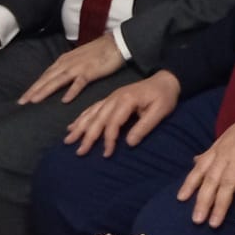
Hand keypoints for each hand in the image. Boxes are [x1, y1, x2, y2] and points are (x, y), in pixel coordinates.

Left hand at [18, 35, 125, 105]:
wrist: (116, 43)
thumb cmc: (97, 52)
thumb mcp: (78, 59)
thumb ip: (67, 68)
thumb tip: (57, 79)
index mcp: (64, 61)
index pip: (45, 76)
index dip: (33, 87)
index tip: (22, 99)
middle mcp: (68, 64)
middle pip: (47, 79)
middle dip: (33, 90)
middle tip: (21, 102)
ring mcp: (79, 67)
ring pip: (58, 80)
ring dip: (46, 90)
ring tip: (35, 100)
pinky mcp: (91, 71)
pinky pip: (79, 82)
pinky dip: (71, 90)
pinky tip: (65, 99)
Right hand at [65, 70, 179, 157]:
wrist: (166, 80)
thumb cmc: (164, 96)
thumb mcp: (160, 111)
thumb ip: (144, 127)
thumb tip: (129, 144)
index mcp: (126, 100)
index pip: (113, 122)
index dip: (108, 139)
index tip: (107, 154)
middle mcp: (115, 97)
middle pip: (98, 119)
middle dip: (88, 136)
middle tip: (79, 152)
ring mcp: (111, 97)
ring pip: (92, 113)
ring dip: (80, 127)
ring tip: (69, 140)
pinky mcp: (111, 99)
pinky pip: (93, 108)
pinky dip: (82, 117)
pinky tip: (73, 125)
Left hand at [177, 101, 234, 226]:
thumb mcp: (228, 136)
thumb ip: (212, 151)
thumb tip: (196, 161)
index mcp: (218, 148)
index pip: (200, 167)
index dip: (190, 183)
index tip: (180, 199)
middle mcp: (226, 154)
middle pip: (211, 180)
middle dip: (202, 201)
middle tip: (197, 220)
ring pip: (227, 185)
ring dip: (220, 205)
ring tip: (214, 223)